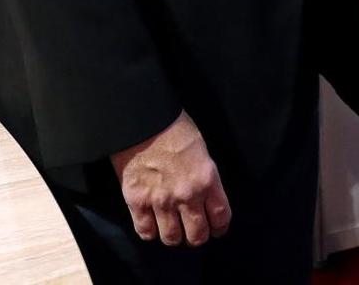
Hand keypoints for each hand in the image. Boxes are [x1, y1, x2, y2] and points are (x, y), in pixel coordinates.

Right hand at [110, 111, 231, 246]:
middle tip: (192, 231)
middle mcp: (186, 195)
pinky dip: (149, 231)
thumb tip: (204, 194)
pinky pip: (145, 231)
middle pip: (197, 235)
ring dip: (173, 236)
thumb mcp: (200, 149)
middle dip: (196, 236)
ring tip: (170, 228)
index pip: (221, 217)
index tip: (215, 228)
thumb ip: (204, 176)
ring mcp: (161, 200)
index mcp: (206, 179)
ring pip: (171, 238)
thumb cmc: (171, 126)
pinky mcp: (137, 201)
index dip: (219, 228)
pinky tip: (151, 223)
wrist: (140, 119)